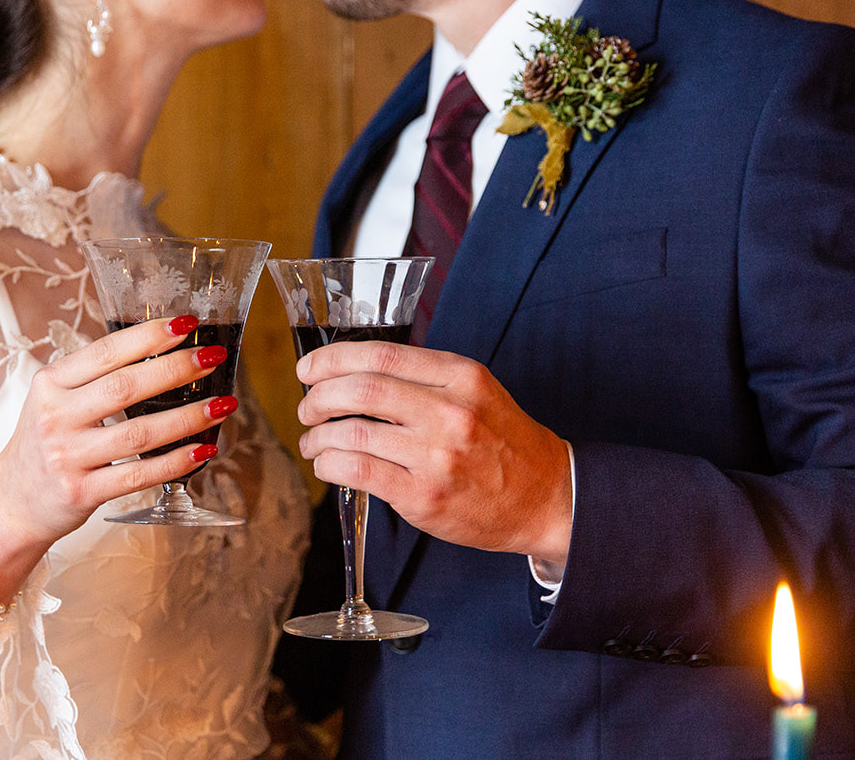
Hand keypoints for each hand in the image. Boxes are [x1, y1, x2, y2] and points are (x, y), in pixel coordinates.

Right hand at [0, 314, 234, 551]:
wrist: (12, 504)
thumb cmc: (43, 445)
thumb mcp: (53, 401)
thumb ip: (93, 379)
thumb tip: (160, 352)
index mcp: (50, 384)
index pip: (106, 352)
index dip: (149, 336)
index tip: (186, 324)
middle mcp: (56, 417)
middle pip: (125, 387)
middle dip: (176, 369)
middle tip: (214, 357)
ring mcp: (67, 457)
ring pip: (139, 433)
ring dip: (188, 417)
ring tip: (222, 404)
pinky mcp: (81, 493)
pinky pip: (138, 475)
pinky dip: (175, 462)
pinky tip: (202, 450)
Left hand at [295, 340, 572, 565]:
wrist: (548, 498)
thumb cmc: (505, 443)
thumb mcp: (476, 392)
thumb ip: (423, 378)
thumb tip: (353, 372)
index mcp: (461, 376)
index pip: (381, 355)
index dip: (333, 359)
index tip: (309, 368)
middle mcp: (450, 412)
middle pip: (361, 390)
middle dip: (318, 397)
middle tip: (307, 407)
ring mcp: (437, 457)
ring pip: (353, 434)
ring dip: (318, 436)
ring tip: (313, 441)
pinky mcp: (425, 497)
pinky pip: (359, 473)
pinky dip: (331, 465)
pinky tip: (328, 465)